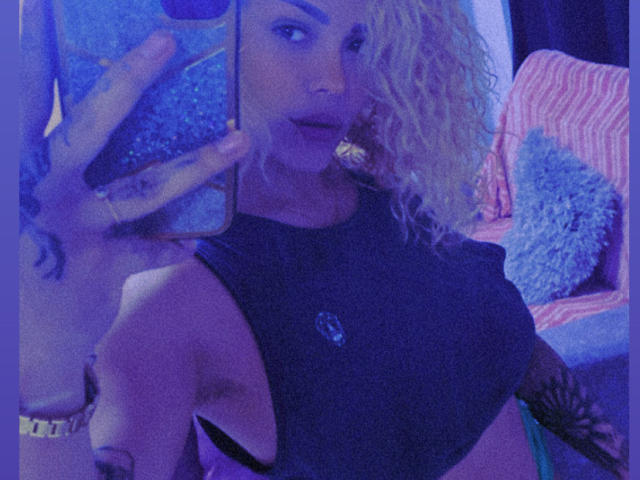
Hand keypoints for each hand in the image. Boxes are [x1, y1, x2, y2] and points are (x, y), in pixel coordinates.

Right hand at [19, 0, 249, 401]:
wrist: (7, 342)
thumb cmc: (10, 263)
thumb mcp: (16, 204)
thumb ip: (41, 163)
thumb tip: (55, 130)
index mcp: (14, 165)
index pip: (26, 96)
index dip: (34, 50)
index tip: (46, 8)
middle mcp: (39, 188)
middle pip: (89, 124)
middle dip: (128, 80)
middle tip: (167, 42)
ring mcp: (72, 227)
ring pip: (145, 186)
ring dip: (198, 163)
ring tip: (240, 140)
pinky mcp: (100, 267)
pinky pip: (151, 250)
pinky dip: (172, 247)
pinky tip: (191, 243)